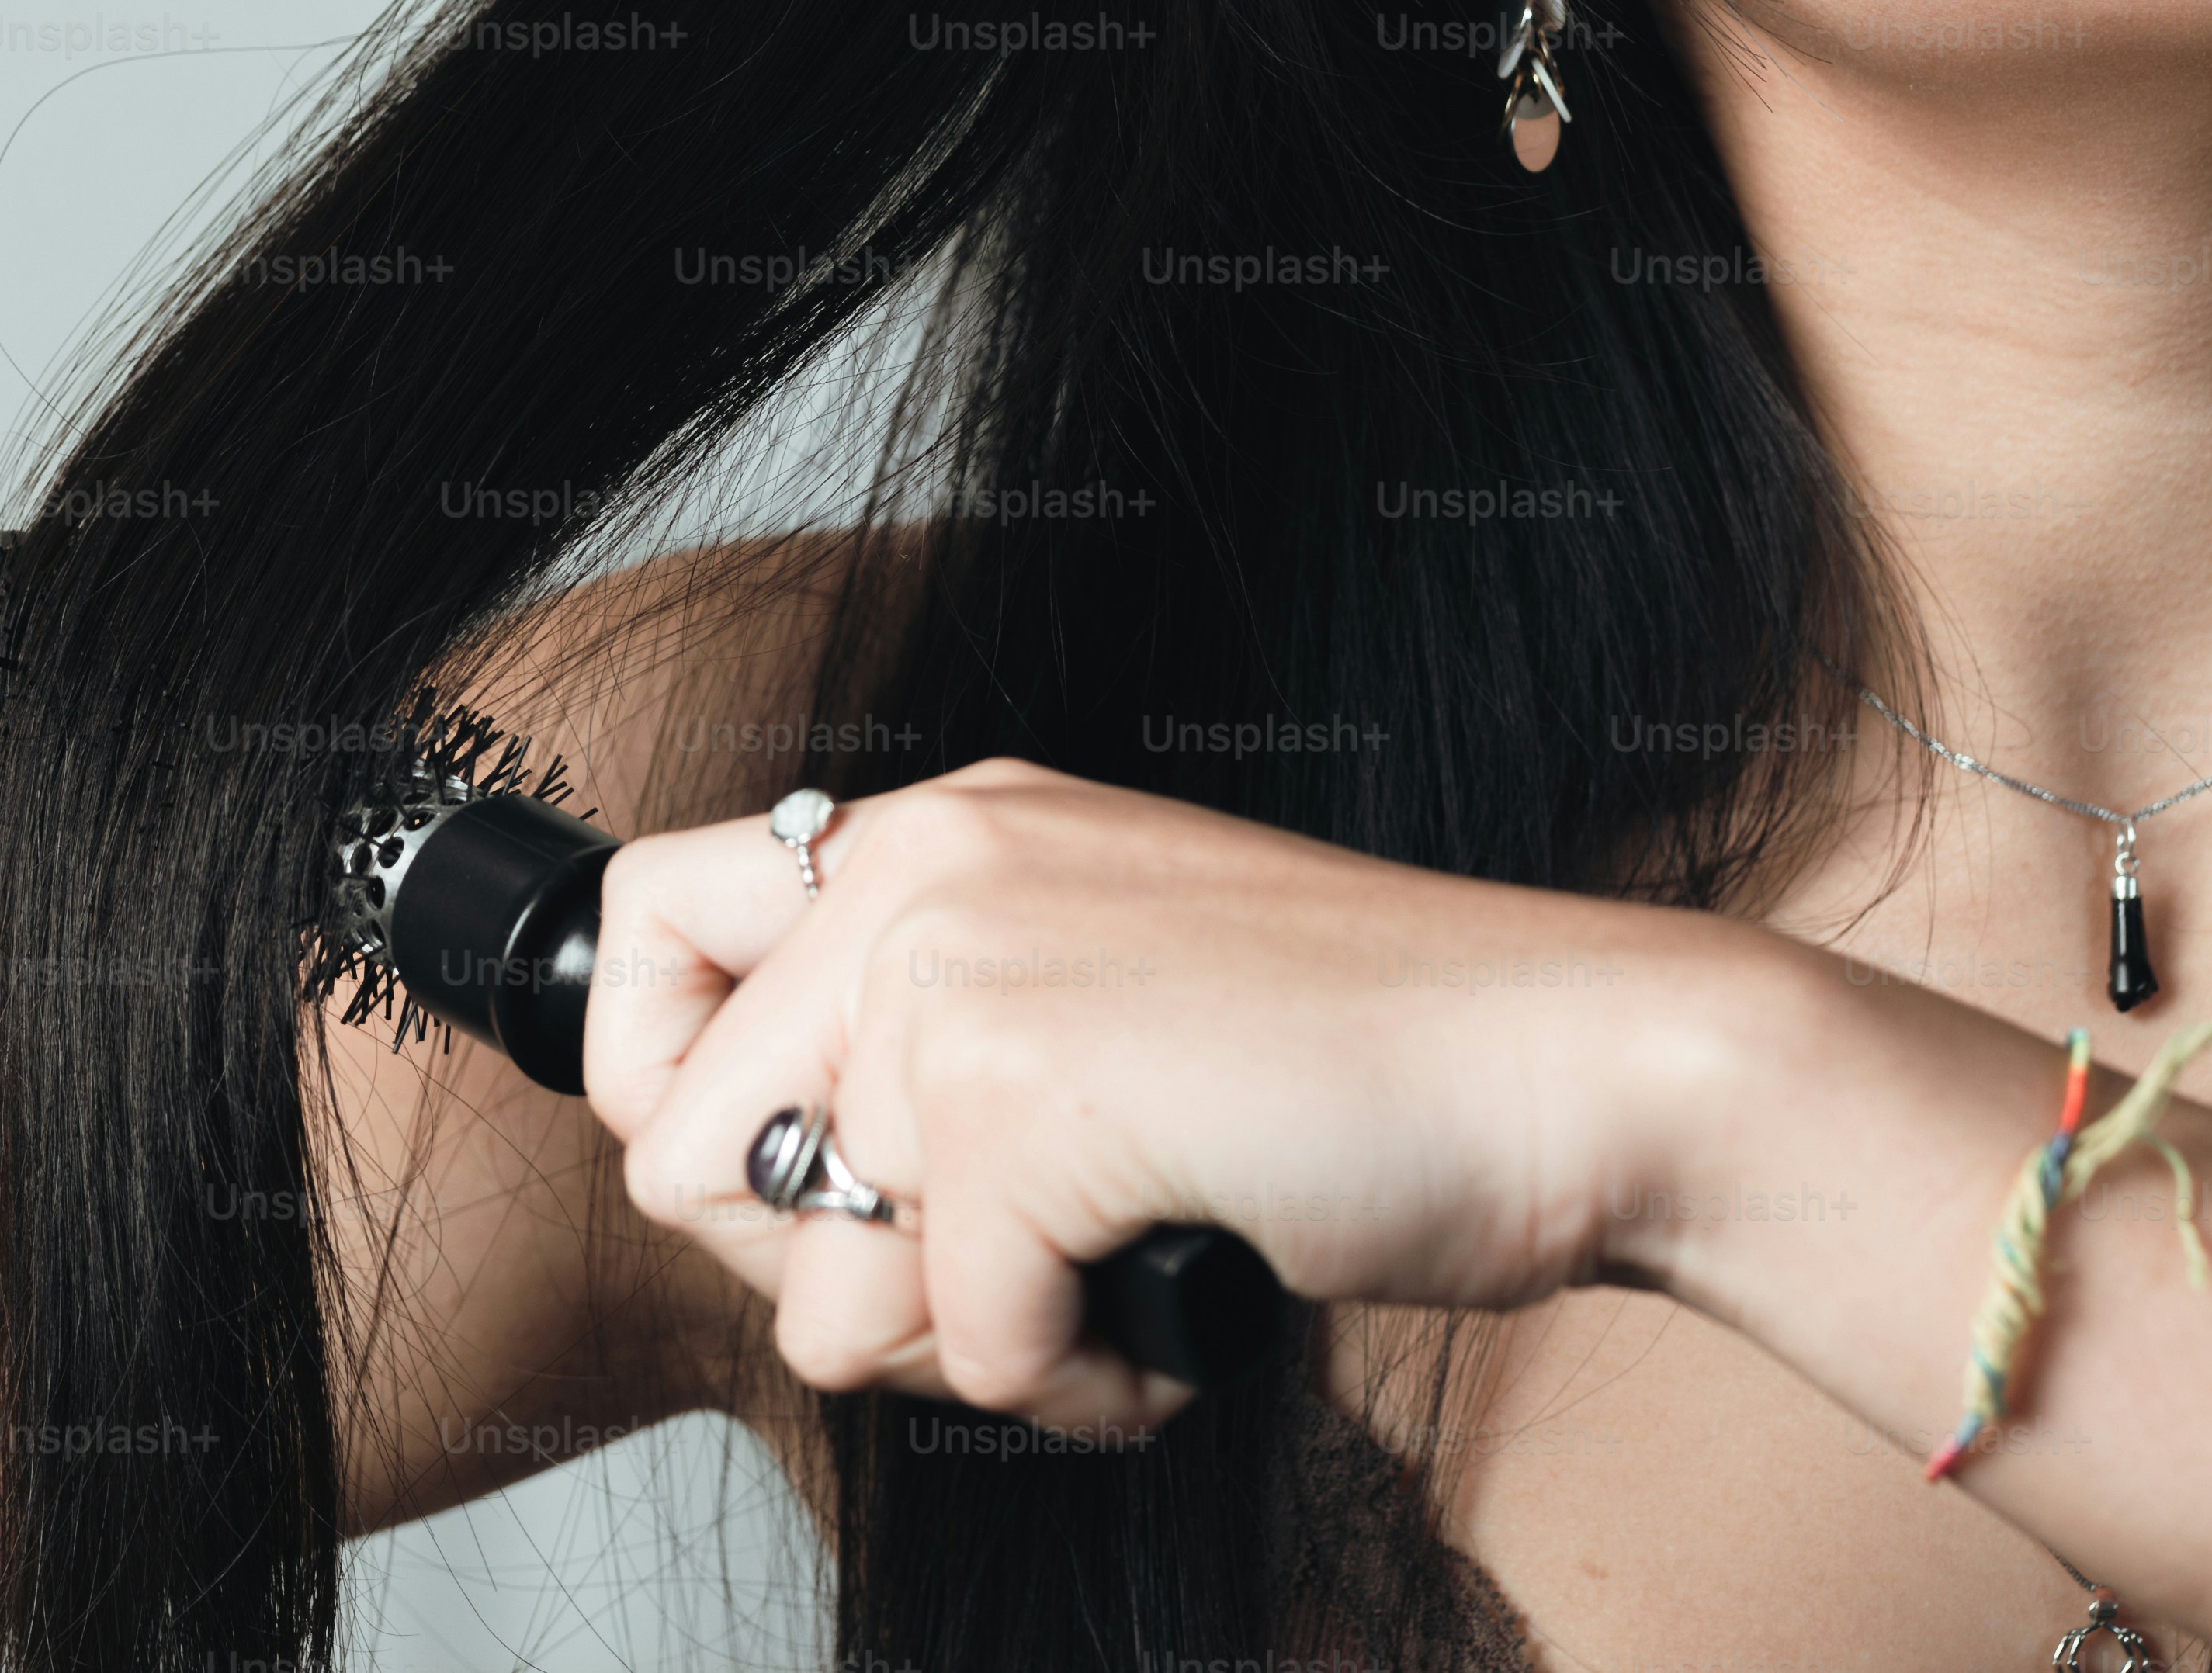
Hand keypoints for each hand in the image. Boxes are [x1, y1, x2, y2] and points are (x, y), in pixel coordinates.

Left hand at [582, 755, 1746, 1440]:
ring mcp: (960, 977)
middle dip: (829, 1272)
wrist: (1575, 1069)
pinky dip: (1089, 1379)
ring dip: (973, 1347)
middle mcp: (916, 872)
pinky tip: (1191, 1292)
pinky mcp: (1026, 1100)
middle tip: (1000, 1264)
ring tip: (1121, 1275)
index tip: (792, 1182)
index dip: (670, 1101)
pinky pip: (966, 1353)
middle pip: (683, 1161)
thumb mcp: (1099, 988)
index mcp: (927, 833)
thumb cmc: (1361, 1068)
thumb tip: (761, 1199)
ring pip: (810, 1293)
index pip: (636, 935)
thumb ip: (925, 1051)